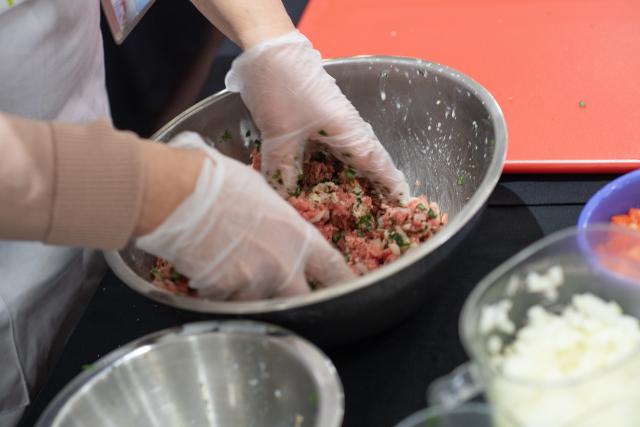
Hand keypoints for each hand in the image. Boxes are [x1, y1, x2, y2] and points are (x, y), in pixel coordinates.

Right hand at [136, 132, 354, 299]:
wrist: (178, 194)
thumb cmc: (218, 180)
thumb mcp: (261, 192)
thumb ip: (275, 217)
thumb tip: (272, 220)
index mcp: (296, 236)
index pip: (333, 268)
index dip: (344, 281)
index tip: (349, 287)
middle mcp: (281, 265)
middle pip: (301, 298)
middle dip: (293, 295)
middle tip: (282, 288)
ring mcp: (252, 282)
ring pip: (260, 301)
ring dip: (249, 291)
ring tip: (229, 265)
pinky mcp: (223, 292)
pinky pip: (228, 300)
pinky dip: (221, 291)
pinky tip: (208, 268)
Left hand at [225, 30, 409, 201]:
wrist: (266, 48)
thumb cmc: (282, 88)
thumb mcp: (280, 135)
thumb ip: (284, 169)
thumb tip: (286, 197)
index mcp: (348, 130)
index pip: (377, 163)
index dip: (390, 185)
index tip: (402, 203)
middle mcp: (345, 126)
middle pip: (366, 161)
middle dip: (373, 185)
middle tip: (377, 210)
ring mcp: (330, 120)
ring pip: (346, 155)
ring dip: (350, 176)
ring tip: (351, 199)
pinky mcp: (314, 117)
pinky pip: (328, 148)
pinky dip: (328, 165)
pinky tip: (318, 178)